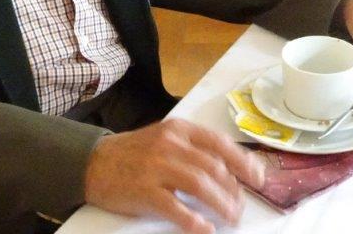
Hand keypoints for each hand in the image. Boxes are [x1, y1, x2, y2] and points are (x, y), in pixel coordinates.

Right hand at [83, 118, 264, 233]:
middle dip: (234, 190)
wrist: (93, 162)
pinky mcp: (144, 191)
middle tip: (240, 207)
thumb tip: (227, 172)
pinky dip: (194, 221)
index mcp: (179, 130)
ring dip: (221, 205)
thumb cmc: (134, 153)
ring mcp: (157, 167)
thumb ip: (193, 150)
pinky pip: (176, 208)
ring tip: (231, 219)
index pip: (220, 143)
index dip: (244, 161)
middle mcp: (171, 145)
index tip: (259, 177)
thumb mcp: (165, 139)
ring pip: (201, 185)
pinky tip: (205, 230)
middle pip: (214, 167)